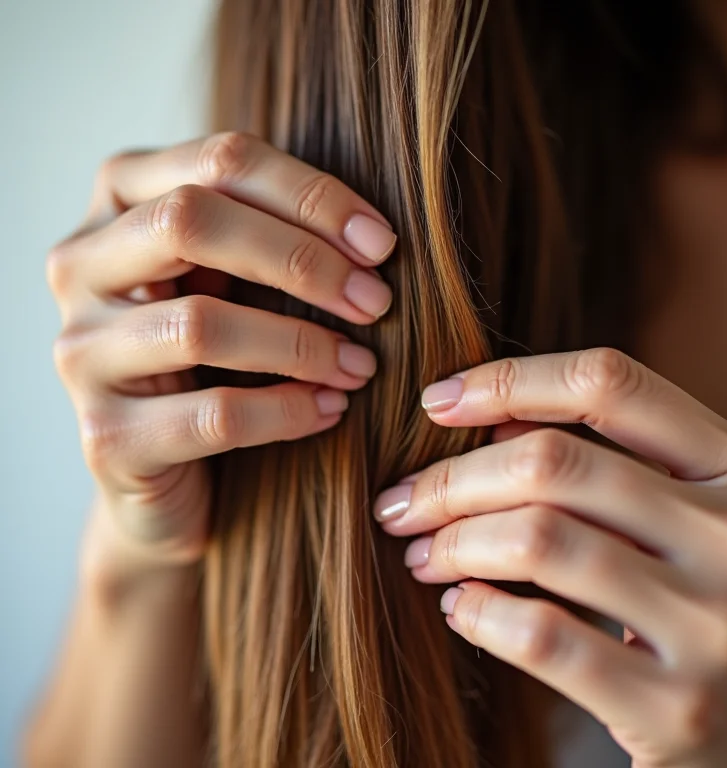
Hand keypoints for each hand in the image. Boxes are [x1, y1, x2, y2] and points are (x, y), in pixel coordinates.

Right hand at [48, 132, 395, 577]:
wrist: (166, 466)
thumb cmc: (213, 356)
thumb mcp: (232, 281)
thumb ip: (268, 237)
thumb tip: (369, 238)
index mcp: (119, 204)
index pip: (219, 162)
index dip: (311, 196)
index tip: (379, 244)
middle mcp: (81, 266)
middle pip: (190, 221)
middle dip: (303, 260)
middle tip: (374, 301)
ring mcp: (82, 352)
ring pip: (201, 325)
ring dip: (302, 345)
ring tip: (359, 365)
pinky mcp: (107, 436)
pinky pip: (213, 415)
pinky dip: (286, 411)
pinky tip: (329, 409)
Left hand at [374, 348, 726, 767]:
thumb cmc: (714, 599)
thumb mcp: (694, 514)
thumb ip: (614, 465)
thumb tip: (490, 424)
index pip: (608, 386)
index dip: (508, 381)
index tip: (437, 402)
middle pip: (553, 464)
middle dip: (451, 479)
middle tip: (401, 501)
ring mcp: (719, 626)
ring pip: (539, 541)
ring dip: (454, 542)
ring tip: (422, 553)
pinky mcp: (684, 712)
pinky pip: (544, 638)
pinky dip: (481, 613)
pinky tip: (460, 607)